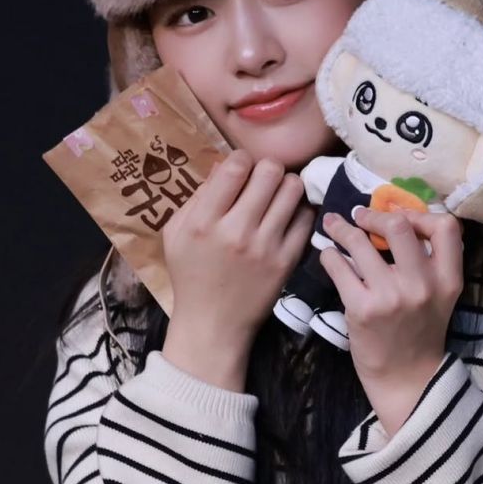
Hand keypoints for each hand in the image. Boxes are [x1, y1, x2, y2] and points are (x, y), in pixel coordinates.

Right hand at [161, 150, 313, 387]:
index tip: (241, 168)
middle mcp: (236, 230)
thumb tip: (223, 165)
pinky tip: (287, 217)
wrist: (213, 325)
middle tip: (262, 181)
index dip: (242, 158)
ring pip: (293, 190)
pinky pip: (306, 218)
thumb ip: (197, 197)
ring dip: (286, 185)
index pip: (235, 166)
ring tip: (277, 195)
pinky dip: (299, 211)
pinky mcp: (287, 261)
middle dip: (267, 169)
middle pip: (270, 171)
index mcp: (204, 221)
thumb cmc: (191, 276)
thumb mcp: (176, 233)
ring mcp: (265, 246)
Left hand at [319, 209, 464, 433]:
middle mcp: (423, 285)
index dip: (420, 214)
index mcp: (448, 279)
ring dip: (341, 229)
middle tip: (360, 217)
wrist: (406, 379)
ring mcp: (391, 296)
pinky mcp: (362, 308)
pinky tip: (328, 255)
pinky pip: (338, 265)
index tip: (400, 218)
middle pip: (399, 226)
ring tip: (333, 226)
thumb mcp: (439, 296)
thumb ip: (428, 262)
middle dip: (374, 216)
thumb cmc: (419, 332)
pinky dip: (329, 255)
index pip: (446, 227)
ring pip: (360, 242)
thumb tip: (396, 218)